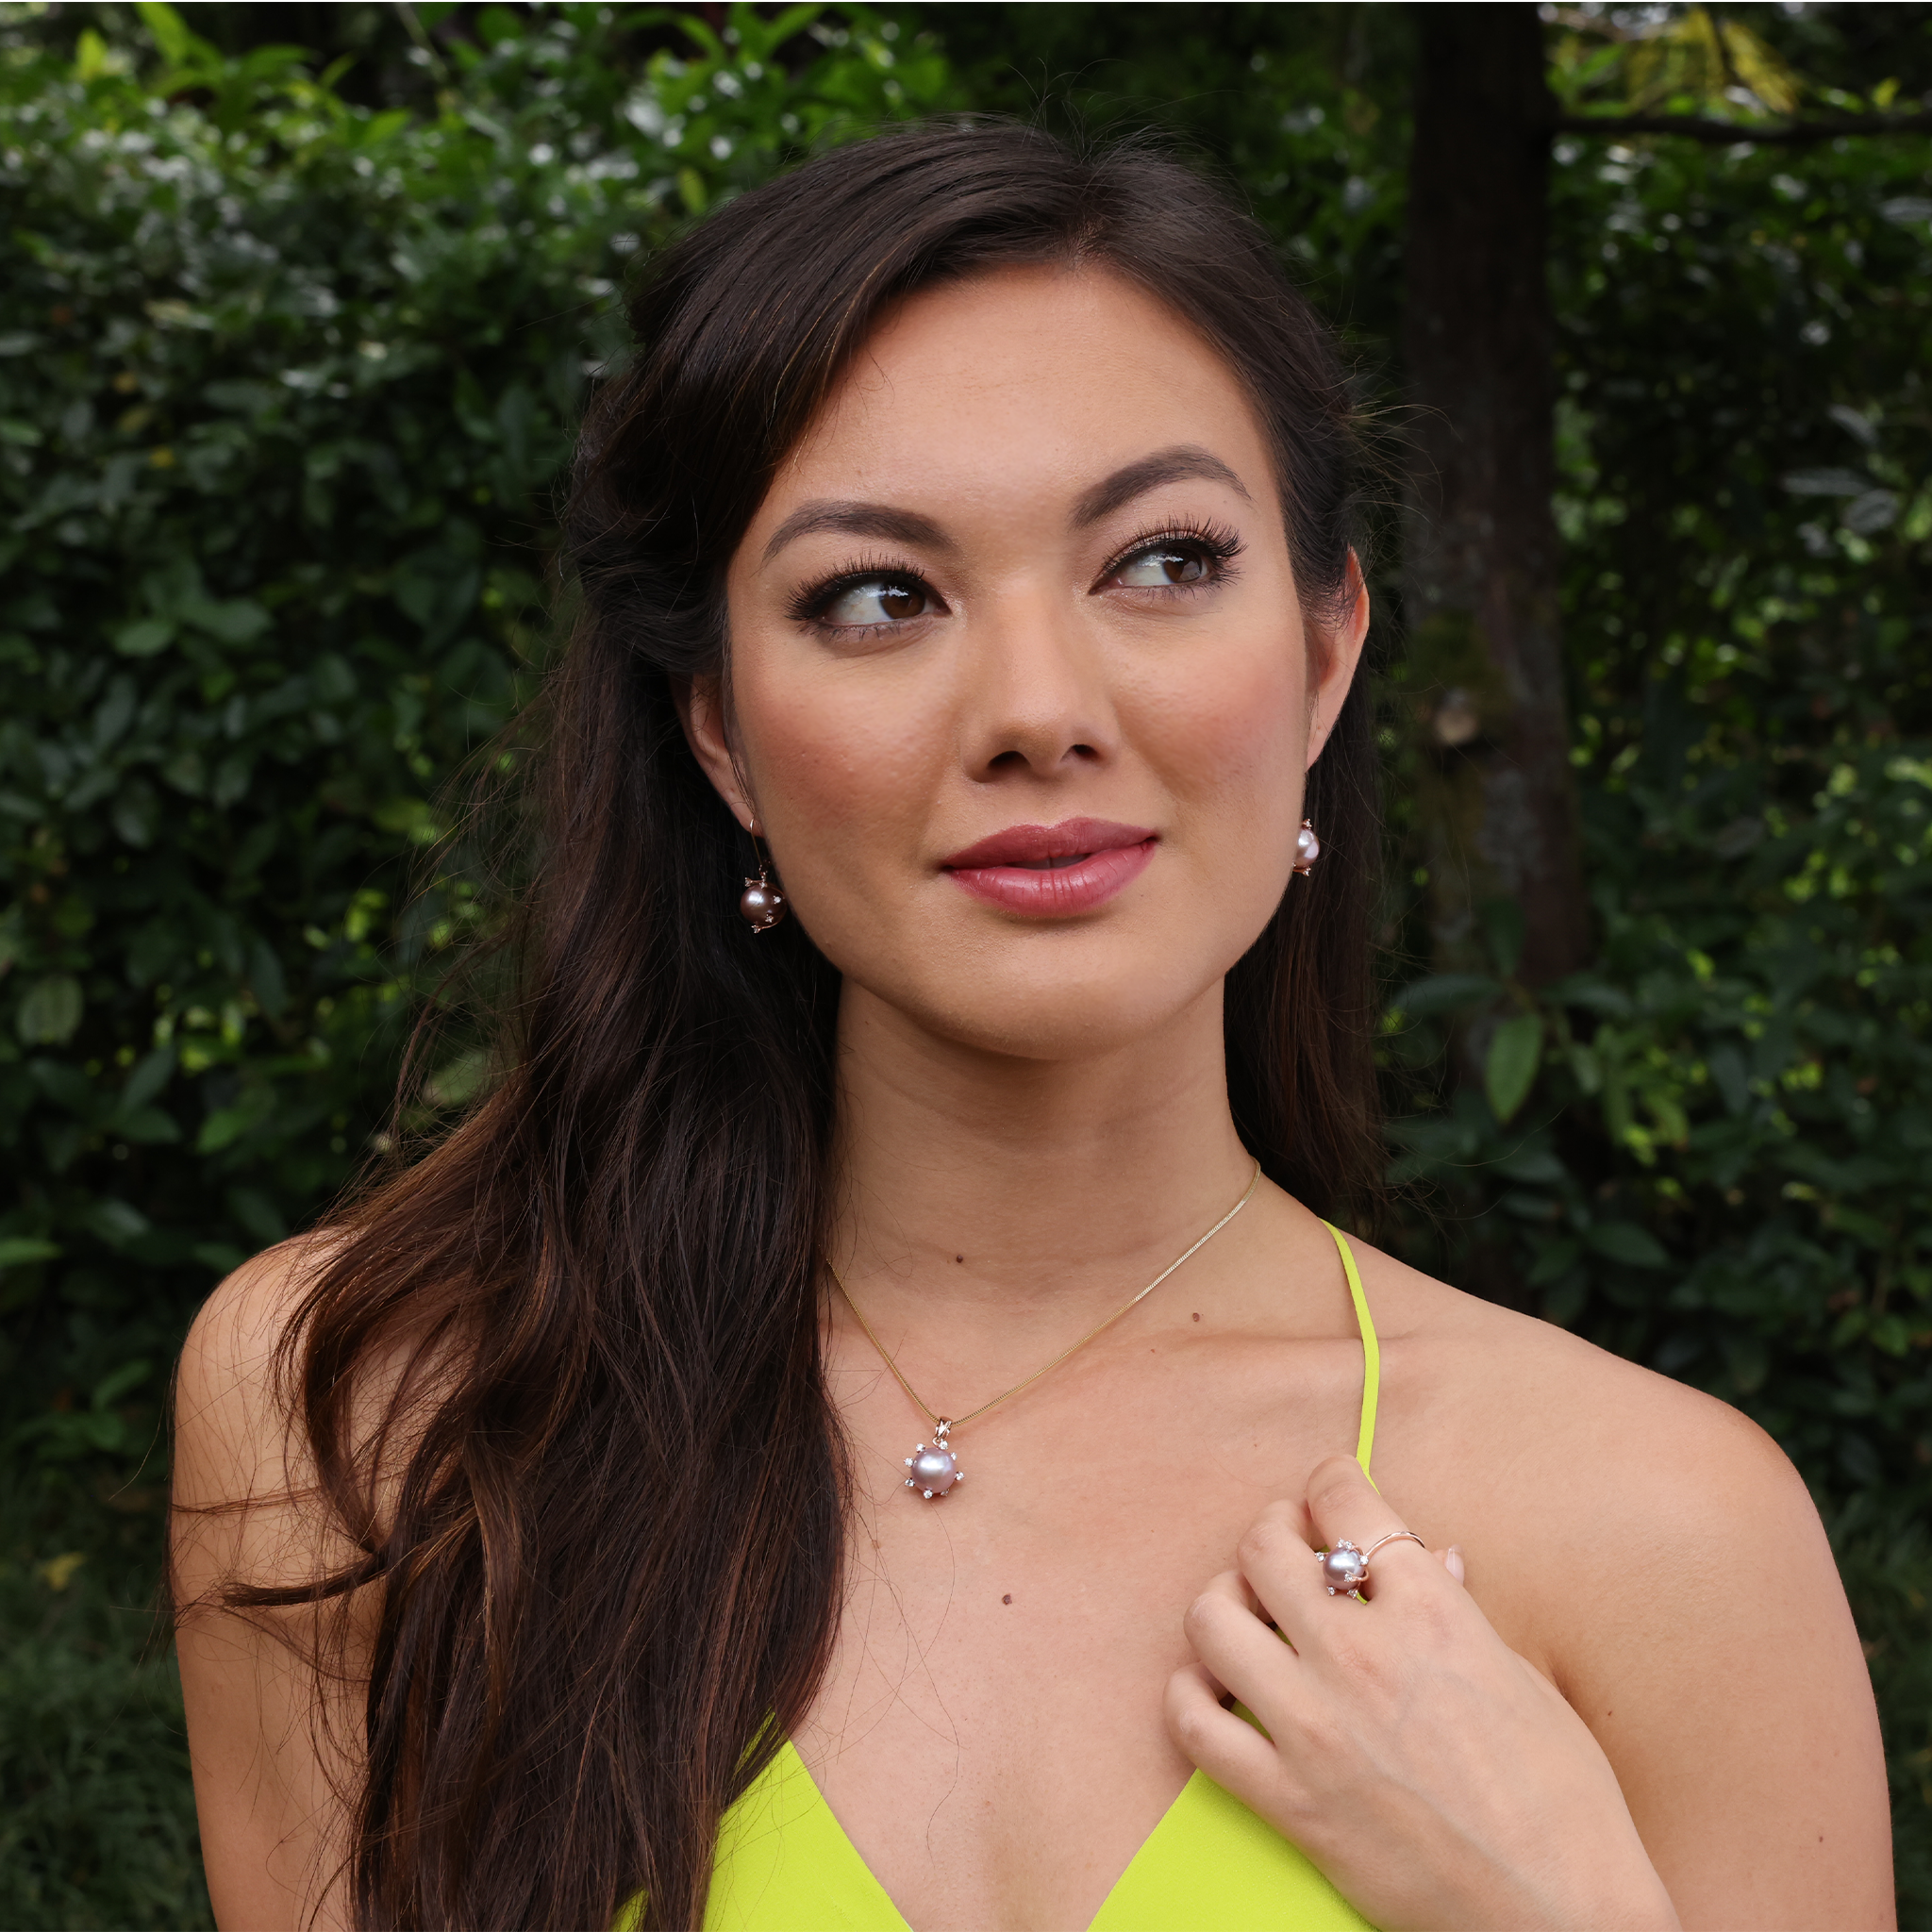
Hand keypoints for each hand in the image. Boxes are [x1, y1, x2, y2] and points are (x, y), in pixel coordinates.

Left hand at [1165, 1455, 1680, 1931]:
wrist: (1560, 1918)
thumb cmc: (1566, 1804)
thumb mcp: (1527, 1681)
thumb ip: (1461, 1612)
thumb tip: (1433, 1560)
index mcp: (1431, 1614)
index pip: (1346, 1503)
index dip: (1330, 1482)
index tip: (1327, 1489)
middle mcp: (1362, 1657)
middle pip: (1265, 1548)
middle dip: (1272, 1532)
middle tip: (1286, 1546)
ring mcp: (1317, 1728)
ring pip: (1214, 1620)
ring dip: (1225, 1602)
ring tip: (1248, 1611)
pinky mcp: (1289, 1800)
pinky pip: (1195, 1724)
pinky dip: (1189, 1694)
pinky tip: (1213, 1689)